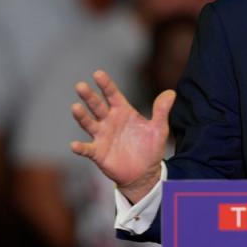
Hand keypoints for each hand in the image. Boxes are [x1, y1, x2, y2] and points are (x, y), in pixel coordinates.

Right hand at [70, 70, 174, 201]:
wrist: (145, 172)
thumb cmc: (150, 147)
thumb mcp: (159, 128)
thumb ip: (161, 110)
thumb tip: (172, 92)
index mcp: (123, 111)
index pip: (112, 94)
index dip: (106, 84)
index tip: (98, 74)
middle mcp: (109, 121)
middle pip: (97, 106)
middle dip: (89, 96)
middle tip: (80, 85)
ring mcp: (102, 136)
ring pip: (89, 124)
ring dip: (81, 116)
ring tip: (75, 107)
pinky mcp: (98, 153)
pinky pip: (87, 149)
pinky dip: (80, 147)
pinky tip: (74, 145)